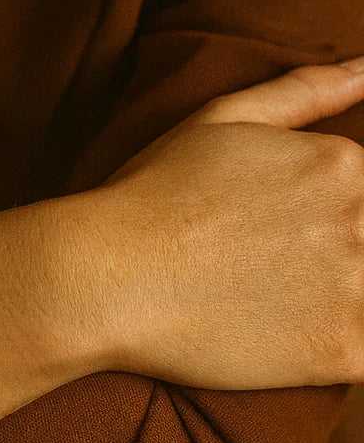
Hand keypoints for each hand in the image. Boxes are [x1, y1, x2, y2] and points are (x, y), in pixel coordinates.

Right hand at [90, 58, 363, 389]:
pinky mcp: (342, 352)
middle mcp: (362, 219)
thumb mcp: (221, 120)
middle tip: (267, 267)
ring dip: (340, 298)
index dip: (331, 216)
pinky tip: (286, 339)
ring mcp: (358, 290)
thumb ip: (304, 90)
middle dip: (335, 251)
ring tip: (276, 302)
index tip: (283, 233)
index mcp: (342, 163)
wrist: (104, 276)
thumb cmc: (152, 193)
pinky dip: (338, 348)